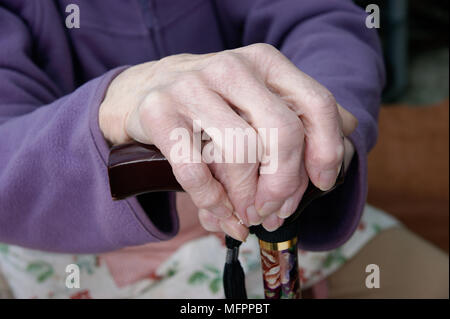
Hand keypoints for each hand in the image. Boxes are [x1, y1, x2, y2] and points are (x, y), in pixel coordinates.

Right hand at [99, 43, 356, 240]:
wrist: (142, 92)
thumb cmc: (211, 106)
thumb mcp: (257, 101)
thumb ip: (301, 118)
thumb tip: (344, 146)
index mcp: (265, 62)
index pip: (316, 104)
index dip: (326, 151)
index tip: (321, 184)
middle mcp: (231, 67)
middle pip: (282, 134)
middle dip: (285, 185)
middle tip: (275, 211)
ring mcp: (192, 85)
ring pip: (240, 154)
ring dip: (247, 199)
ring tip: (247, 216)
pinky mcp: (158, 110)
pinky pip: (195, 170)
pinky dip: (213, 203)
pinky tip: (221, 216)